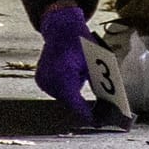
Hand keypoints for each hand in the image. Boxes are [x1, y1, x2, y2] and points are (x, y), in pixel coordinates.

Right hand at [34, 4, 92, 120]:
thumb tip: (108, 101)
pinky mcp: (40, 80)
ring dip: (75, 98)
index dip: (88, 114)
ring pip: (64, 97)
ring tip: (85, 89)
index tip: (98, 122)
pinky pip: (57, 91)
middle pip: (70, 102)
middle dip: (83, 106)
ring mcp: (42, 81)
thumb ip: (98, 81)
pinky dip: (67, 90)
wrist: (60, 27)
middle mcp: (49, 80)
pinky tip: (74, 80)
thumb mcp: (94, 60)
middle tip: (99, 113)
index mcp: (62, 75)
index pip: (75, 103)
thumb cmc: (80, 42)